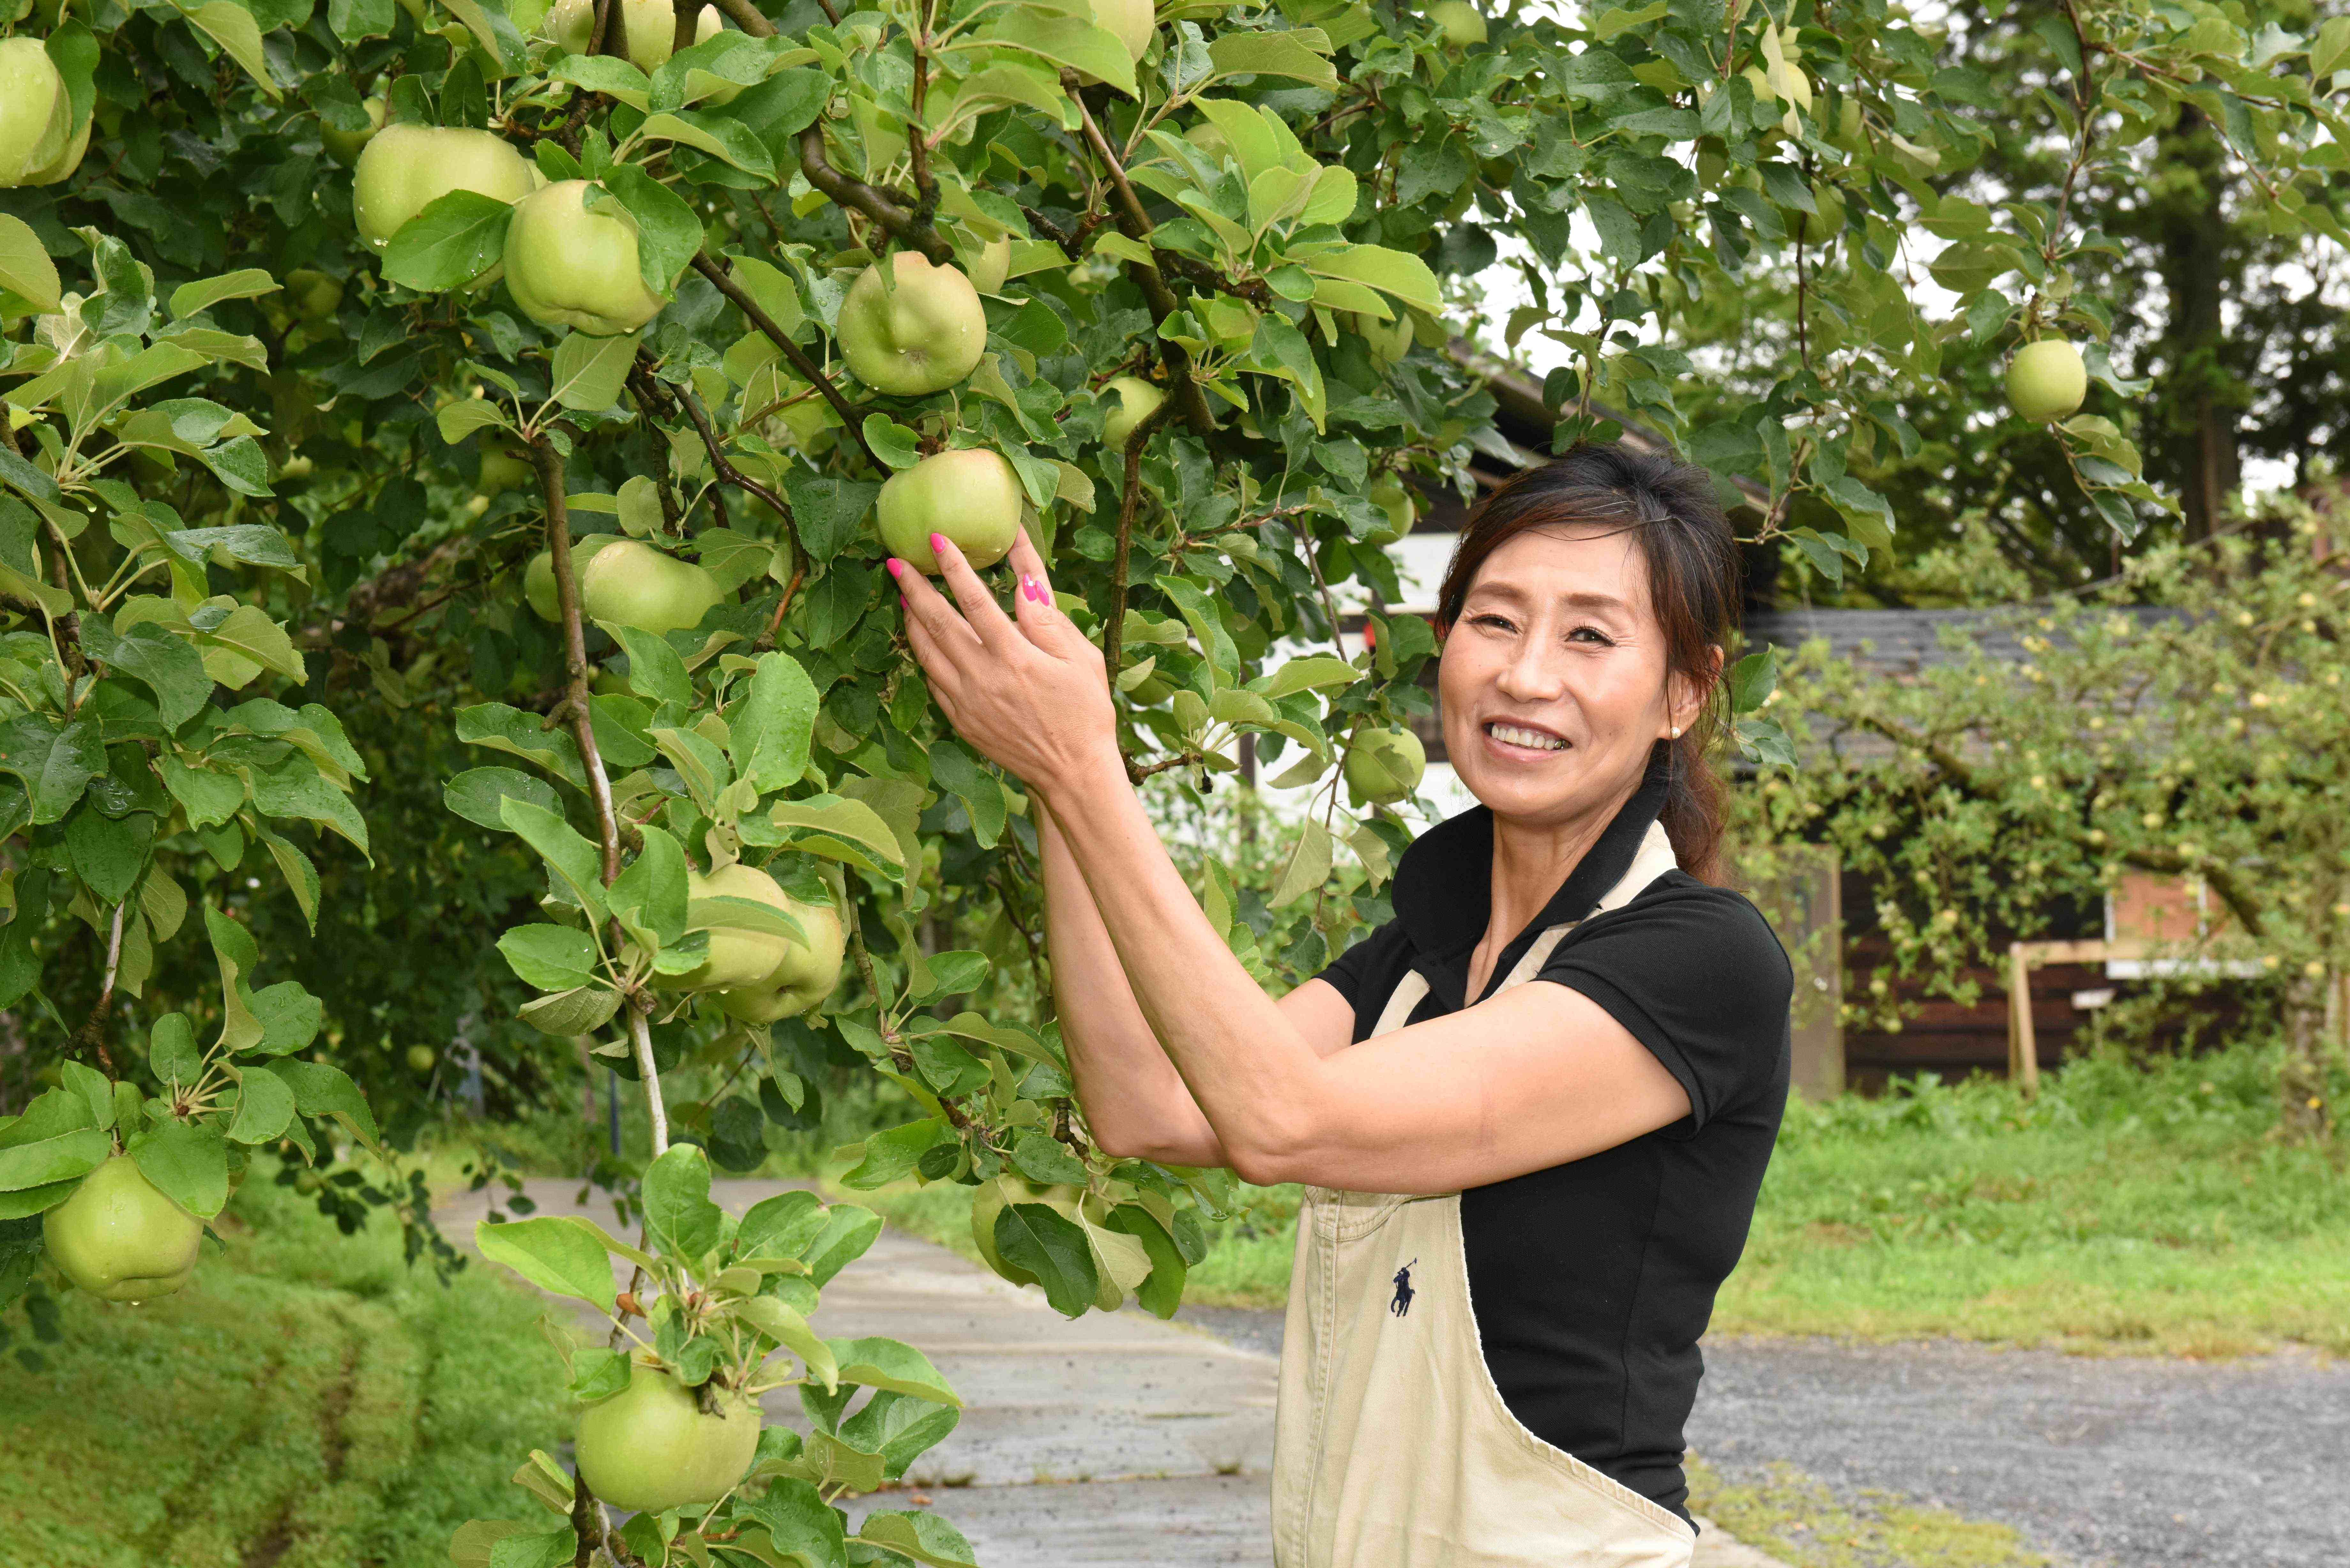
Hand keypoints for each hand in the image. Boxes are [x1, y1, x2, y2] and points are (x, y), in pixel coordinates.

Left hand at [893, 527, 1119, 799]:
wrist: (1072, 774)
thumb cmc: (1086, 713)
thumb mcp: (1081, 660)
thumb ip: (1048, 620)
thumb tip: (1024, 582)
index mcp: (1015, 658)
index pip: (975, 601)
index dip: (955, 567)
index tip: (938, 540)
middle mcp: (983, 678)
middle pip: (938, 623)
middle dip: (915, 588)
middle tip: (896, 561)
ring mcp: (967, 702)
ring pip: (927, 652)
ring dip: (912, 620)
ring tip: (903, 594)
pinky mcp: (962, 721)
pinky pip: (933, 681)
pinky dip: (922, 656)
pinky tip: (921, 640)